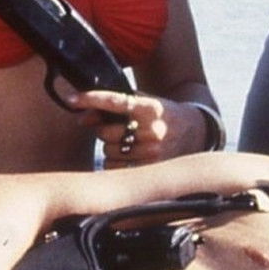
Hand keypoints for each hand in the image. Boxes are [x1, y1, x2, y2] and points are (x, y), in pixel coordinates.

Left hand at [65, 88, 213, 166]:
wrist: (196, 131)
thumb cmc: (162, 115)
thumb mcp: (145, 102)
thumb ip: (115, 106)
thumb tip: (82, 117)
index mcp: (151, 108)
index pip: (115, 101)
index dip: (91, 99)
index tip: (72, 99)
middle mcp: (153, 130)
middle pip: (106, 131)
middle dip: (103, 129)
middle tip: (115, 127)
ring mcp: (153, 152)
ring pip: (109, 151)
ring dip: (110, 147)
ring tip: (127, 142)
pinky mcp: (151, 170)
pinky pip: (116, 168)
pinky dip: (115, 162)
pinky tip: (128, 156)